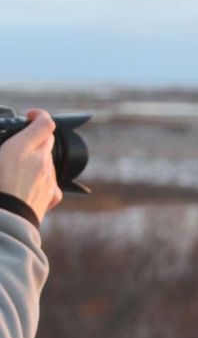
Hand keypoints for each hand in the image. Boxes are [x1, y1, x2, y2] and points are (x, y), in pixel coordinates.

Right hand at [0, 108, 62, 223]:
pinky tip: (31, 185)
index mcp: (22, 149)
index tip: (30, 116)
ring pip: (48, 161)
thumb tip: (19, 143)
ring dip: (38, 160)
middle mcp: (41, 161)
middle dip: (36, 139)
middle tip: (19, 145)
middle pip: (47, 141)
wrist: (5, 222)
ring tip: (19, 171)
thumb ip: (8, 144)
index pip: (45, 122)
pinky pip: (52, 181)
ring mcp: (49, 179)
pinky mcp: (52, 195)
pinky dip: (44, 180)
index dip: (38, 115)